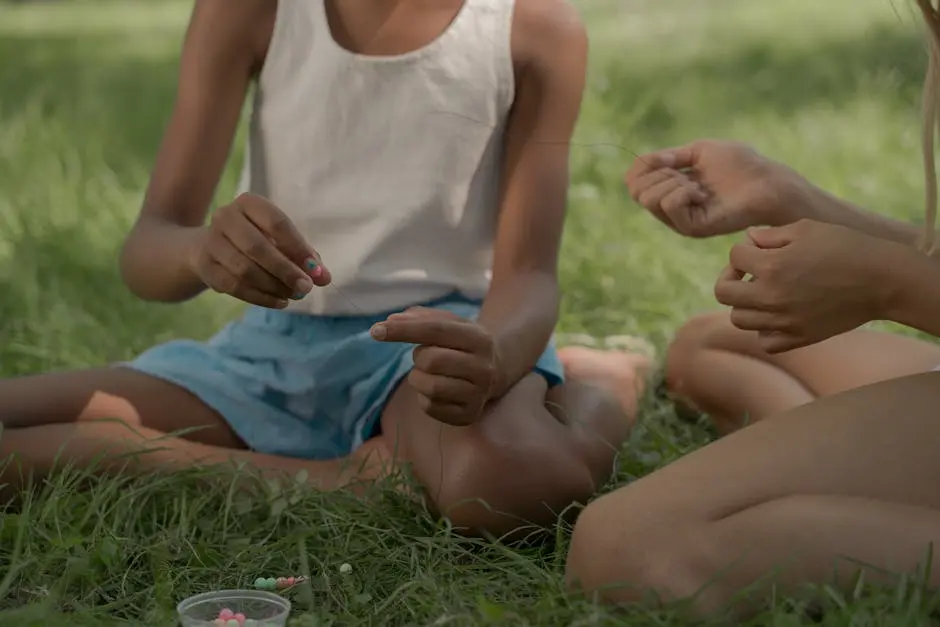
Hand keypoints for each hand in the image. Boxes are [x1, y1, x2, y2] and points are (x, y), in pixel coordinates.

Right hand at [190, 193, 331, 307]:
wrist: (210, 247)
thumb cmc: (257, 240)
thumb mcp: (281, 240)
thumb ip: (304, 256)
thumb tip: (324, 277)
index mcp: (249, 203)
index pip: (277, 223)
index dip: (298, 248)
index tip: (316, 270)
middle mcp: (226, 217)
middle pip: (257, 247)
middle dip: (285, 271)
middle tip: (306, 288)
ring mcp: (211, 241)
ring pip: (244, 270)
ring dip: (273, 286)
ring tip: (293, 296)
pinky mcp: (205, 265)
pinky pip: (233, 286)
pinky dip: (260, 297)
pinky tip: (279, 302)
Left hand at [370, 307, 498, 425]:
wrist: (494, 372)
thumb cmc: (462, 344)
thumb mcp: (449, 324)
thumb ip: (419, 318)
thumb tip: (389, 322)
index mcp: (480, 338)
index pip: (436, 330)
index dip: (404, 330)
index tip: (375, 331)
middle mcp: (484, 367)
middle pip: (431, 360)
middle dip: (418, 357)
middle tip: (424, 356)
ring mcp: (479, 394)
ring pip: (431, 387)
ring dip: (418, 378)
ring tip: (427, 373)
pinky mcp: (468, 415)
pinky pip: (430, 407)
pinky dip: (423, 397)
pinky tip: (434, 390)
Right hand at [624, 139, 814, 237]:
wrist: (766, 182)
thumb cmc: (739, 165)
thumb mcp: (698, 151)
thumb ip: (667, 157)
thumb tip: (639, 162)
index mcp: (669, 190)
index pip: (634, 181)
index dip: (646, 165)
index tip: (671, 159)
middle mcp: (670, 209)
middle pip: (636, 191)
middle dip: (659, 173)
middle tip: (687, 174)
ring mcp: (679, 221)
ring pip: (648, 198)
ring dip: (673, 182)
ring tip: (700, 186)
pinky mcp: (690, 229)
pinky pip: (669, 204)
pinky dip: (683, 191)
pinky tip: (703, 194)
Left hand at [713, 219, 892, 352]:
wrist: (882, 280)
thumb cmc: (846, 247)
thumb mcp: (806, 229)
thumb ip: (769, 235)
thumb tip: (747, 240)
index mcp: (771, 267)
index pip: (734, 257)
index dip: (743, 249)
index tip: (760, 249)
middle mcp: (771, 297)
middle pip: (723, 293)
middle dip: (731, 278)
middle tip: (749, 273)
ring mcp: (783, 322)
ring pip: (739, 319)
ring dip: (746, 304)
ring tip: (765, 292)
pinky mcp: (799, 338)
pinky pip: (765, 341)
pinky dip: (765, 330)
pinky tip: (778, 314)